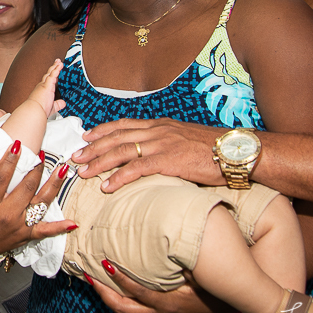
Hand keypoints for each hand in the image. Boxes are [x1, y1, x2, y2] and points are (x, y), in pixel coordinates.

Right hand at [0, 144, 76, 257]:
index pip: (0, 178)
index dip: (9, 161)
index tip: (17, 145)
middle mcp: (5, 215)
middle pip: (26, 188)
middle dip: (35, 168)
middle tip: (40, 153)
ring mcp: (19, 225)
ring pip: (41, 203)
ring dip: (53, 185)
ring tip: (62, 168)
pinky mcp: (28, 235)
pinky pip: (46, 231)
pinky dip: (60, 228)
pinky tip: (73, 222)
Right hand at [31, 59, 65, 117]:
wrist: (34, 111)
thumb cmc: (40, 110)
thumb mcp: (52, 107)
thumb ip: (58, 104)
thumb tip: (63, 103)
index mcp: (43, 91)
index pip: (49, 81)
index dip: (53, 76)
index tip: (56, 71)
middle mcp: (42, 86)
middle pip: (49, 74)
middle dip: (53, 68)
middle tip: (58, 62)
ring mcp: (44, 85)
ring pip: (51, 73)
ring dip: (56, 66)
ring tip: (60, 61)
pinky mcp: (46, 85)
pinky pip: (52, 75)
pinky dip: (56, 69)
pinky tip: (60, 65)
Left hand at [73, 117, 225, 192]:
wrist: (236, 151)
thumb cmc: (215, 150)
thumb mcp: (186, 141)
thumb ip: (168, 145)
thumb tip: (156, 155)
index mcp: (161, 126)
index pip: (125, 125)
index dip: (103, 130)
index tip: (87, 136)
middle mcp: (158, 131)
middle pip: (117, 137)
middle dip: (93, 147)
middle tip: (76, 157)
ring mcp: (162, 144)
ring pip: (122, 151)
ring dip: (100, 163)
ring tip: (84, 173)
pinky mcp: (169, 160)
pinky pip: (137, 168)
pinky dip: (119, 178)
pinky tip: (107, 187)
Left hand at [84, 267, 224, 312]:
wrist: (236, 302)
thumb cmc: (217, 282)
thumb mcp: (200, 269)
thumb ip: (181, 255)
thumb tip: (165, 235)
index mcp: (169, 304)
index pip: (136, 292)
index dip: (119, 278)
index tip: (104, 261)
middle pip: (122, 307)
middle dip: (102, 292)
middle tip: (87, 275)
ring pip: (126, 312)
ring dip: (108, 296)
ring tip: (94, 281)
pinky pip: (135, 310)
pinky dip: (121, 299)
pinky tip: (114, 287)